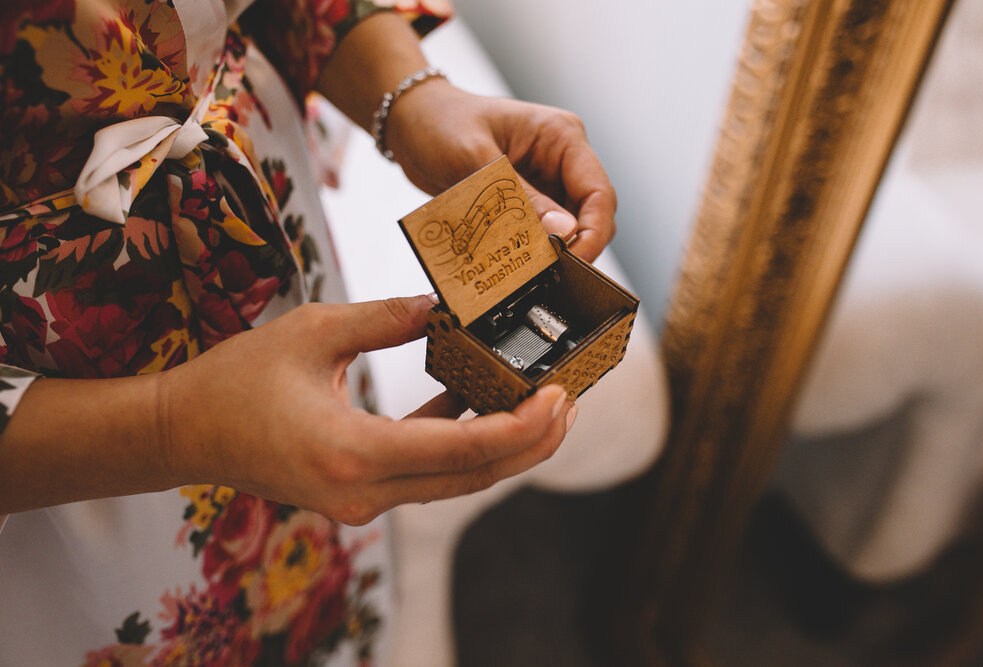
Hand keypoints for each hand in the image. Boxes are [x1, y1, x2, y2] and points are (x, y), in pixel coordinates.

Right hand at [161, 295, 575, 524]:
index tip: (559, 398)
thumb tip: (444, 306)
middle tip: (570, 402)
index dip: (520, 428)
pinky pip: (425, 475)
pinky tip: (475, 404)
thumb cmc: (236, 380)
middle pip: (472, 477)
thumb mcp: (315, 329)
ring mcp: (361, 502)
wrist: (183, 432)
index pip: (461, 451)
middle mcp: (363, 493)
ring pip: (454, 482)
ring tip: (542, 405)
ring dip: (501, 448)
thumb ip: (388, 318)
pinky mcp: (358, 494)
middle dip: (530, 443)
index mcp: (352, 453)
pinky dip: (458, 446)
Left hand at [385, 79, 616, 261]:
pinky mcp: (528, 202)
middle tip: (548, 272)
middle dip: (575, 247)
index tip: (575, 261)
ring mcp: (547, 181)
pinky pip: (541, 233)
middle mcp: (561, 159)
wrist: (411, 124)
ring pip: (568, 230)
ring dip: (551, 252)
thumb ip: (520, 197)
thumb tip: (562, 231)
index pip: (598, 192)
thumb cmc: (439, 124)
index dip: (593, 232)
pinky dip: (530, 249)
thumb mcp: (476, 160)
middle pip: (590, 215)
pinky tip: (513, 260)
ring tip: (527, 270)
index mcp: (561, 136)